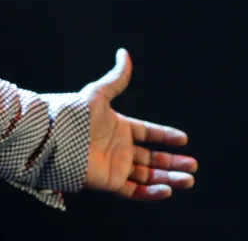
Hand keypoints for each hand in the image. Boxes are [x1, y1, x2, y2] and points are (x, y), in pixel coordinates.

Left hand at [81, 49, 197, 199]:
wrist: (53, 137)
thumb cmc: (73, 114)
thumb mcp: (98, 94)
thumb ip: (117, 78)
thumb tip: (124, 53)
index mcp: (119, 126)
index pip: (148, 132)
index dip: (166, 136)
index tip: (184, 139)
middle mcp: (120, 147)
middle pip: (153, 158)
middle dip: (174, 162)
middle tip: (194, 164)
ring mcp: (115, 165)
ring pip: (148, 176)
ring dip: (169, 178)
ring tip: (190, 180)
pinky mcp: (109, 182)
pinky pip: (134, 191)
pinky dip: (151, 193)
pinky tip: (168, 190)